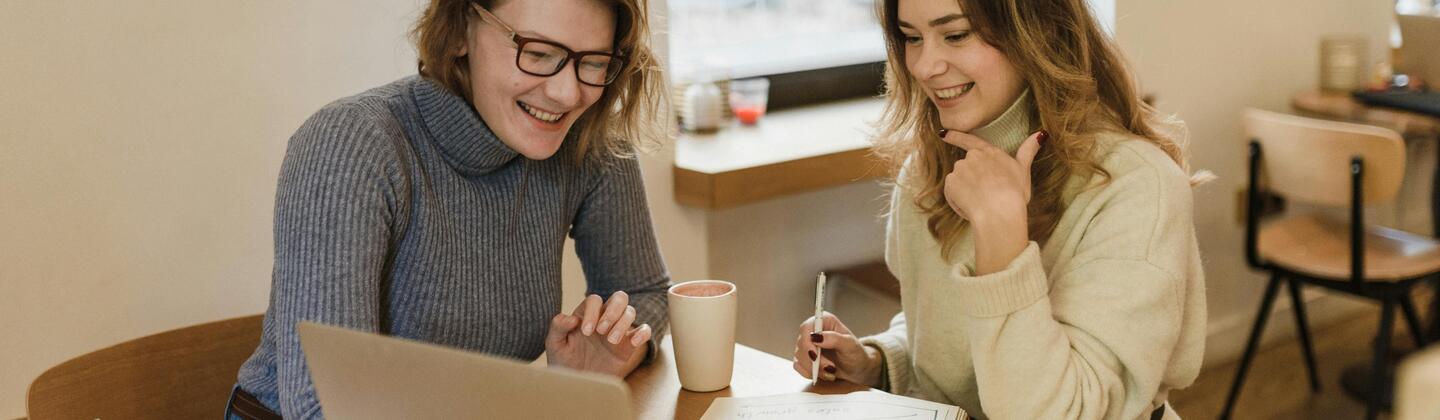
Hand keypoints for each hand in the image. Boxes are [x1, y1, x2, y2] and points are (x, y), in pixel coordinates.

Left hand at [545, 292, 652, 376]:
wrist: (576, 384)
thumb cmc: (564, 362)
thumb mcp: (554, 345)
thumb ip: (558, 327)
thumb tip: (572, 318)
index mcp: (586, 315)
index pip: (594, 301)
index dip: (592, 312)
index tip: (586, 332)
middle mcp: (604, 318)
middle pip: (619, 298)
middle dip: (612, 312)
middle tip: (601, 331)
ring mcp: (618, 330)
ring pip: (630, 312)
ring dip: (622, 324)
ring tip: (611, 341)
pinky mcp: (629, 345)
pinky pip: (644, 330)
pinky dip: (643, 332)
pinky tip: (634, 342)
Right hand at [791, 312, 882, 386]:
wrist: (857, 368)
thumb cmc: (856, 353)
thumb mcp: (850, 345)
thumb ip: (835, 339)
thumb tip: (817, 337)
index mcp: (824, 321)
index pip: (806, 328)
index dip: (807, 343)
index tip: (815, 356)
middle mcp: (813, 331)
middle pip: (801, 345)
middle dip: (814, 361)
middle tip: (830, 368)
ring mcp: (808, 345)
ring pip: (799, 357)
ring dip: (814, 369)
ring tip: (831, 371)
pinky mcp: (805, 357)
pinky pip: (799, 366)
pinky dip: (810, 373)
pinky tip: (823, 373)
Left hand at [941, 129, 1044, 273]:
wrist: (999, 211)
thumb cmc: (1014, 193)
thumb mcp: (1024, 170)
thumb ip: (1028, 151)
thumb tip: (1041, 134)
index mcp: (990, 153)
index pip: (970, 141)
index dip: (956, 137)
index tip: (944, 134)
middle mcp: (973, 157)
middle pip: (967, 167)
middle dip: (972, 180)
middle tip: (987, 194)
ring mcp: (960, 169)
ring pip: (959, 181)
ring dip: (966, 191)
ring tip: (982, 202)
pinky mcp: (951, 182)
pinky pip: (952, 193)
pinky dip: (958, 201)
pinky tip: (972, 207)